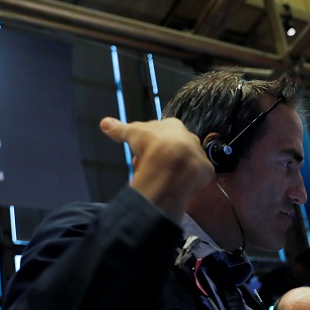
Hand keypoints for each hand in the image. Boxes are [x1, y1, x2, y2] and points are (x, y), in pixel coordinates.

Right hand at [99, 117, 213, 218]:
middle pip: (171, 149)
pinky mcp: (204, 171)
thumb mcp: (132, 134)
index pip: (158, 134)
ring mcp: (198, 155)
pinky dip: (185, 182)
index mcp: (174, 126)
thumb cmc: (153, 145)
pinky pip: (195, 177)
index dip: (146, 145)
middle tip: (146, 169)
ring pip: (182, 163)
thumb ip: (120, 129)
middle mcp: (188, 138)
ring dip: (170, 171)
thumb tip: (104, 123)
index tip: (139, 155)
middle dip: (157, 159)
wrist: (174, 164)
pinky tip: (176, 186)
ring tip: (157, 180)